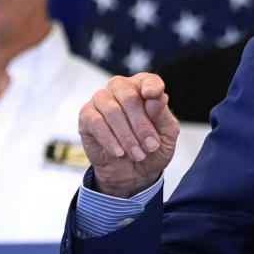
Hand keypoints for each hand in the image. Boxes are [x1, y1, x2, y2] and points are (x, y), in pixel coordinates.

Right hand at [78, 73, 179, 197]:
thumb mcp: (167, 134)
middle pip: (129, 97)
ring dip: (127, 136)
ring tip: (137, 154)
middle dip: (141, 125)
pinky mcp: (87, 116)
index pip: (148, 80)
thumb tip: (156, 97)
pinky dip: (109, 139)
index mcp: (144, 88)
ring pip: (112, 111)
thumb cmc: (152, 148)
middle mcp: (121, 88)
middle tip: (150, 146)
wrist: (134, 172)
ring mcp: (102, 100)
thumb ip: (162, 114)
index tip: (152, 95)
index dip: (151, 86)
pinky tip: (119, 152)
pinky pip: (96, 122)